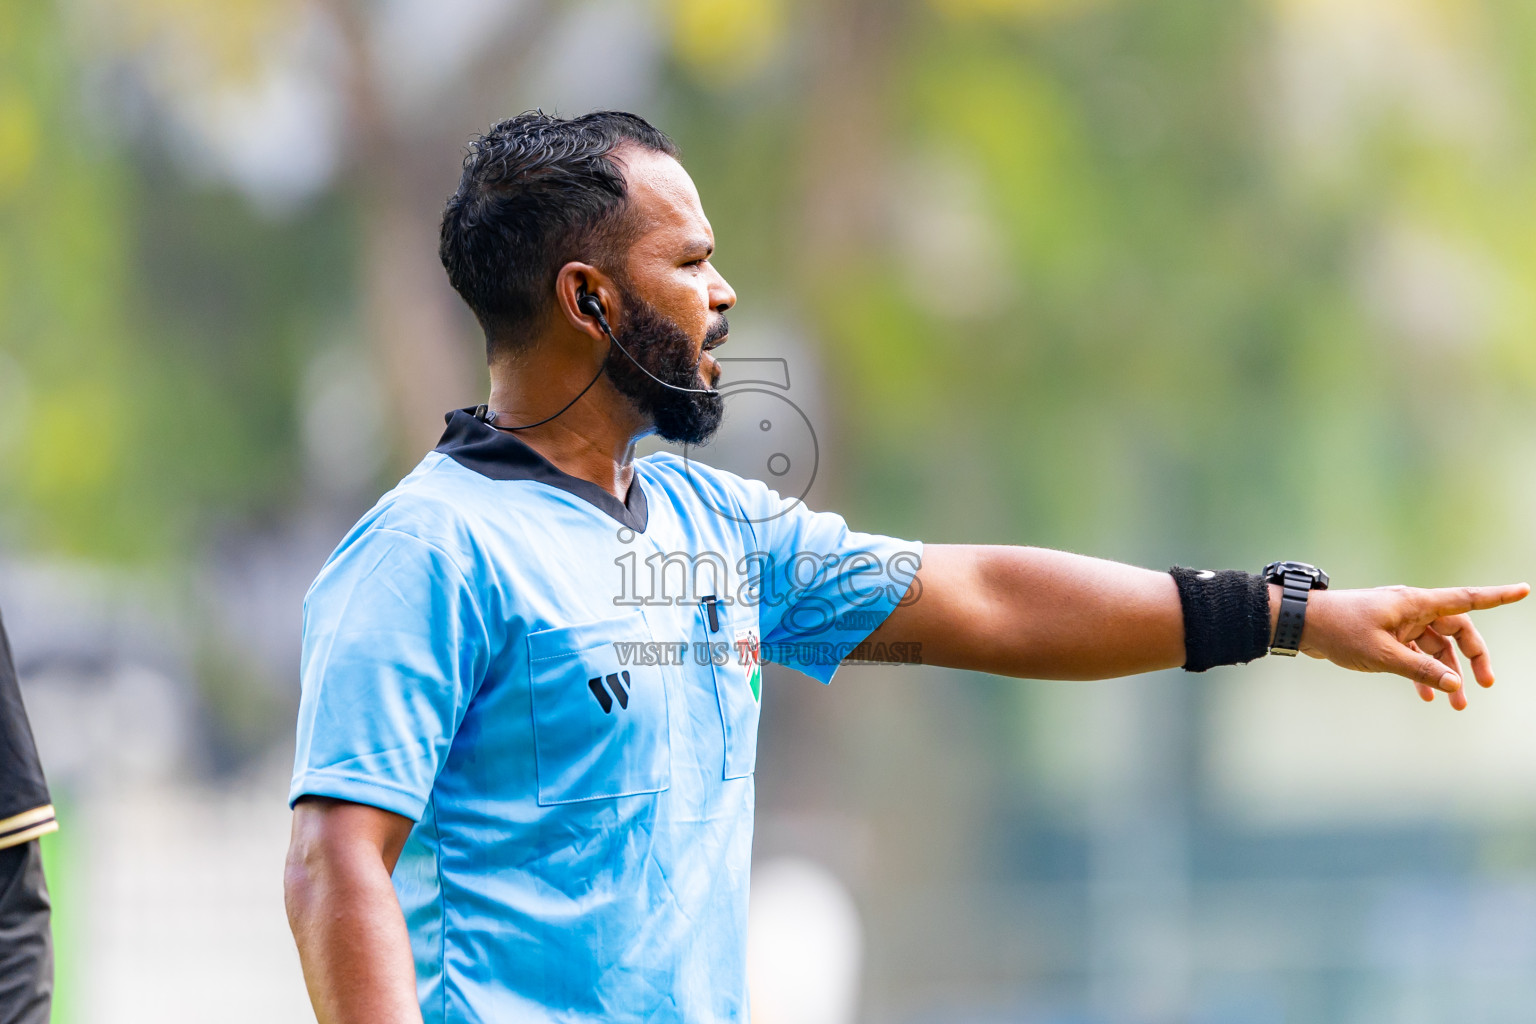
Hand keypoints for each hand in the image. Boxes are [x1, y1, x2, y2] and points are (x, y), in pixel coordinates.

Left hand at [1298, 583, 1529, 709]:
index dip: (1496, 596)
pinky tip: (1426, 696)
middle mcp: (1411, 609)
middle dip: (1472, 657)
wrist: (1302, 624)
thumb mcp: (1383, 655)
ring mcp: (1398, 621)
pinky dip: (1422, 671)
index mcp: (1415, 604)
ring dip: (1446, 672)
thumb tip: (1454, 683)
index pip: (1465, 599)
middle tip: (1483, 684)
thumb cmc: (1340, 631)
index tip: (1524, 591)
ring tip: (1456, 704)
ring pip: (1435, 646)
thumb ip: (1420, 670)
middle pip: (1455, 630)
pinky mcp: (1385, 634)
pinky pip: (1414, 653)